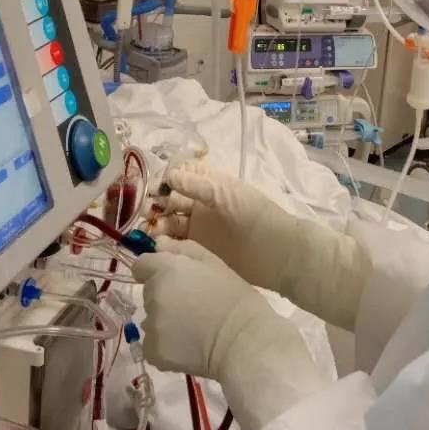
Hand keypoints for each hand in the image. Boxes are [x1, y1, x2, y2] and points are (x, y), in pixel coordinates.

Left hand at [133, 239, 324, 429]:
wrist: (245, 342)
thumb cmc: (236, 299)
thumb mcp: (215, 264)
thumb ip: (183, 250)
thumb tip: (158, 244)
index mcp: (166, 270)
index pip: (141, 266)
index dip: (156, 272)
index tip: (175, 281)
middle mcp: (153, 296)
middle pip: (150, 294)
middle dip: (166, 297)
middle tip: (194, 307)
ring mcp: (151, 326)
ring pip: (152, 320)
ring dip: (165, 322)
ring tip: (194, 329)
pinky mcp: (154, 352)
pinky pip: (154, 345)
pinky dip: (166, 346)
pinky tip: (189, 347)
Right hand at [151, 164, 369, 330]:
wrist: (280, 254)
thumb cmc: (256, 216)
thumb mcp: (226, 194)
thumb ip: (197, 185)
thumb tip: (168, 176)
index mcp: (211, 185)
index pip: (181, 175)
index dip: (167, 179)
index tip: (158, 189)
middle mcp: (202, 204)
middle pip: (171, 200)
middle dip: (157, 204)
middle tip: (148, 215)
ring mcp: (201, 229)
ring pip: (170, 223)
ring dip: (158, 225)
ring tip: (152, 233)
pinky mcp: (200, 252)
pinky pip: (176, 246)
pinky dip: (165, 245)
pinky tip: (161, 247)